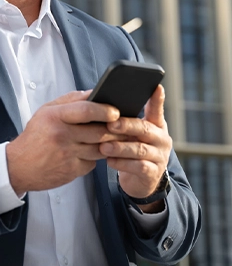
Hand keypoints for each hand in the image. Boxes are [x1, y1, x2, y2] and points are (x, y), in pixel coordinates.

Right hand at [6, 90, 124, 194]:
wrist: (18, 166)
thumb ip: (70, 100)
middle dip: (115, 129)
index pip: (87, 110)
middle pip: (99, 131)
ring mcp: (68, 154)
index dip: (105, 110)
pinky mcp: (72, 171)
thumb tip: (94, 93)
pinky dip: (97, 157)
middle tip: (125, 126)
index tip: (116, 111)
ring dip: (111, 143)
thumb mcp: (46, 111)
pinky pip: (93, 162)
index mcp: (55, 116)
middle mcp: (62, 135)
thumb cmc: (35, 136)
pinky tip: (94, 152)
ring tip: (117, 138)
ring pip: (100, 148)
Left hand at [99, 85, 171, 210]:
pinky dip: (122, 163)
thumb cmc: (131, 148)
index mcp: (156, 125)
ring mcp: (159, 157)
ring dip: (120, 147)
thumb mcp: (132, 133)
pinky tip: (109, 160)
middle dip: (127, 125)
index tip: (156, 86)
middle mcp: (161, 139)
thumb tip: (104, 104)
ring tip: (104, 146)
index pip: (157, 109)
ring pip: (140, 149)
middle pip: (145, 129)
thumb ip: (126, 119)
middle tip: (111, 124)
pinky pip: (138, 167)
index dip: (157, 98)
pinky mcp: (153, 173)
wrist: (140, 180)